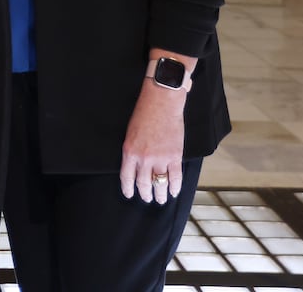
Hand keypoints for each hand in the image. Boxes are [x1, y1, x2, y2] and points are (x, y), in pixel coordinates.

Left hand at [119, 80, 186, 204]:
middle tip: (147, 199)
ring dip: (161, 194)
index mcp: (129, 152)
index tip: (130, 195)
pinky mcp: (174, 156)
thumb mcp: (130, 133)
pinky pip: (175, 177)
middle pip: (144, 184)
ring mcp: (160, 158)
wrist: (161, 103)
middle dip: (145, 194)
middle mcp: (143, 158)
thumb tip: (136, 166)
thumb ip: (132, 151)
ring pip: (160, 184)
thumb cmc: (144, 114)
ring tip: (162, 199)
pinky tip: (174, 191)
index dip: (128, 189)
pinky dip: (175, 187)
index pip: (127, 177)